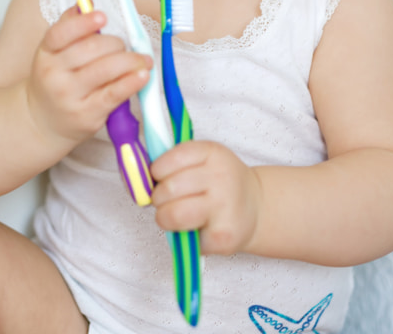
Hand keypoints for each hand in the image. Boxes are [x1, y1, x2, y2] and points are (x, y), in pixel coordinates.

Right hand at [25, 6, 150, 146]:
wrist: (42, 122)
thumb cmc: (56, 80)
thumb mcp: (54, 53)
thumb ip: (70, 26)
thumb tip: (87, 1)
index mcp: (46, 53)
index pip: (60, 34)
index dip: (82, 23)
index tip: (102, 17)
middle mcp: (53, 74)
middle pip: (90, 49)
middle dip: (116, 43)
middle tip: (125, 46)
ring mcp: (69, 96)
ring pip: (106, 69)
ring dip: (130, 60)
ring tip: (143, 59)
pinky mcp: (86, 114)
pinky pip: (114, 93)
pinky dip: (131, 82)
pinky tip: (143, 75)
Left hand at [150, 141, 262, 255]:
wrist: (256, 206)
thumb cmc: (218, 182)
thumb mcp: (203, 159)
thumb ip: (174, 162)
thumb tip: (137, 175)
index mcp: (211, 152)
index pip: (169, 160)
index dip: (157, 172)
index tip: (160, 177)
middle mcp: (221, 176)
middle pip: (167, 189)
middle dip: (158, 198)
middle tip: (166, 200)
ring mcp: (224, 206)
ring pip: (172, 215)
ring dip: (165, 218)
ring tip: (175, 215)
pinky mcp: (223, 237)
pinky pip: (184, 240)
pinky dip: (185, 238)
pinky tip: (198, 229)